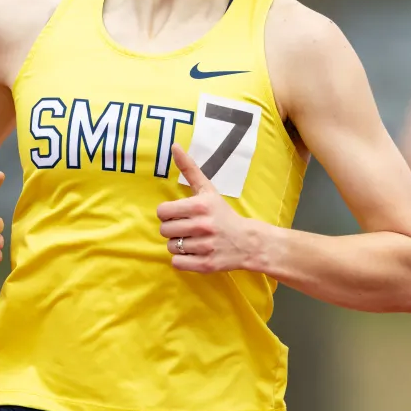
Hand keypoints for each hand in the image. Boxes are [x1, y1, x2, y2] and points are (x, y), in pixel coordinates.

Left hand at [156, 145, 258, 273]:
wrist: (248, 242)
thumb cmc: (223, 214)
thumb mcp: (208, 190)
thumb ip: (189, 169)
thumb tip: (174, 146)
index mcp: (200, 206)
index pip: (162, 212)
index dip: (168, 214)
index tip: (179, 215)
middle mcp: (202, 226)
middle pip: (164, 230)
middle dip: (173, 230)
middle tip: (187, 228)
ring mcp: (204, 247)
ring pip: (171, 247)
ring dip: (178, 245)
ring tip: (193, 241)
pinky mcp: (206, 265)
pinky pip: (177, 263)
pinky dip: (182, 260)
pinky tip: (194, 253)